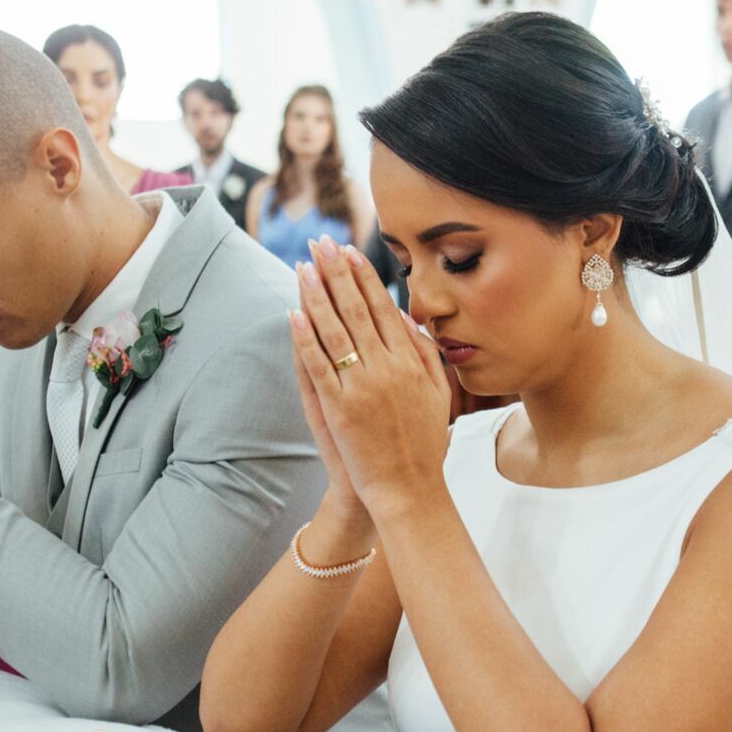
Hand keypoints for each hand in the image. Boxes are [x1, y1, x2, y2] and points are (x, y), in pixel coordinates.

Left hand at [290, 235, 450, 518]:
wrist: (409, 489)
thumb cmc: (424, 444)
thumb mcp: (437, 394)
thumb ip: (425, 353)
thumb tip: (403, 317)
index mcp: (412, 362)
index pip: (383, 307)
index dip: (364, 277)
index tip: (349, 251)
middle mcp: (388, 368)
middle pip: (356, 309)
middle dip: (336, 272)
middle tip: (321, 242)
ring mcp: (363, 387)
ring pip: (335, 330)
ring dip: (316, 294)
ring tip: (302, 267)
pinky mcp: (340, 408)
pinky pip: (319, 365)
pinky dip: (305, 338)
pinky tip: (294, 313)